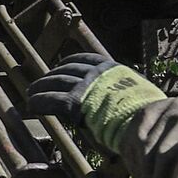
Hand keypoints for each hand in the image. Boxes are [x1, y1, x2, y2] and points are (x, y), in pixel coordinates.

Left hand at [27, 52, 165, 151]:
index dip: (70, 62)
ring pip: (56, 83)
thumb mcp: (140, 94)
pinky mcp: (75, 102)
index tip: (62, 65)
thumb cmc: (146, 112)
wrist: (143, 118)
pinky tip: (31, 106)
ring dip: (41, 87)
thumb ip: (128, 94)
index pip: (86, 59)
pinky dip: (40, 102)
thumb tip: (134, 102)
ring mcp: (84, 86)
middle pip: (67, 69)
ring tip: (31, 93)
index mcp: (112, 69)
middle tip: (42, 81)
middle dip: (52, 75)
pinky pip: (52, 100)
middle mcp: (96, 73)